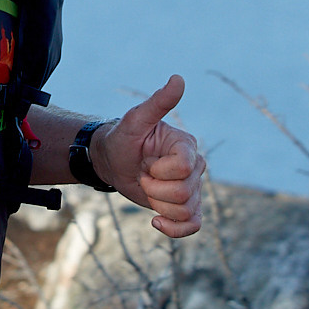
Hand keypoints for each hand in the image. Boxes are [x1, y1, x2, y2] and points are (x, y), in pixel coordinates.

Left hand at [95, 74, 205, 238]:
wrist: (113, 160)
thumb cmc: (123, 137)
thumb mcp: (136, 119)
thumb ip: (158, 102)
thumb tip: (178, 79)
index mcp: (186, 145)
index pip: (184, 167)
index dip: (160, 171)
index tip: (146, 163)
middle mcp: (195, 166)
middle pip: (184, 193)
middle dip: (154, 189)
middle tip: (143, 175)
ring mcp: (191, 187)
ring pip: (186, 211)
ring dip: (158, 205)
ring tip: (147, 188)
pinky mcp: (185, 206)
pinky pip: (192, 225)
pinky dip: (174, 229)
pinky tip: (155, 220)